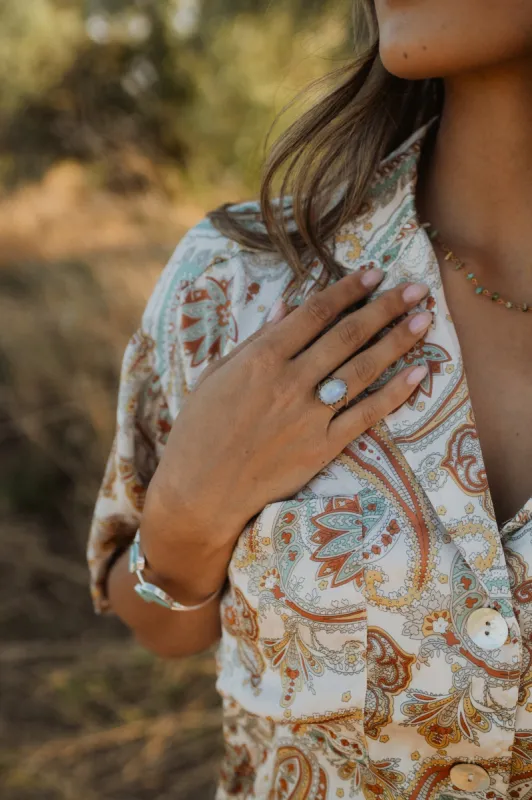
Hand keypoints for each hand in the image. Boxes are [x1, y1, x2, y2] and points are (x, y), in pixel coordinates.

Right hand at [141, 268, 431, 598]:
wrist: (201, 491)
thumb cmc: (199, 430)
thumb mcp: (217, 375)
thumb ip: (254, 340)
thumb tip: (286, 306)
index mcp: (261, 357)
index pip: (315, 313)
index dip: (348, 290)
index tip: (373, 273)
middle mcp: (291, 381)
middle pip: (348, 335)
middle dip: (385, 307)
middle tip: (414, 288)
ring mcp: (310, 415)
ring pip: (363, 369)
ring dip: (398, 341)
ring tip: (425, 318)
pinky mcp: (322, 448)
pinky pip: (366, 415)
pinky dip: (395, 393)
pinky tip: (419, 373)